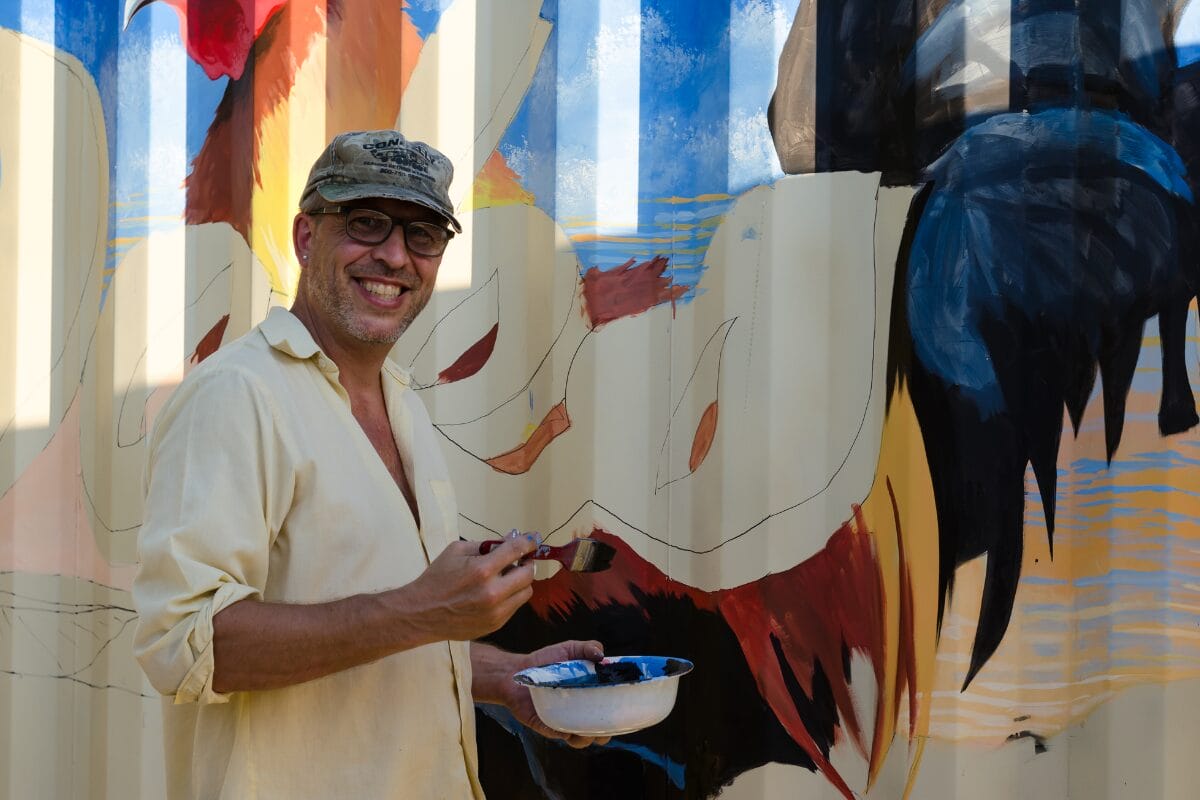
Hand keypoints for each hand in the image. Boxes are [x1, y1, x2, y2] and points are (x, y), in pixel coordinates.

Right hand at [400, 534, 538, 641]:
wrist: (421, 613)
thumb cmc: (436, 578)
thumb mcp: (456, 551)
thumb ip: (484, 546)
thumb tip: (507, 542)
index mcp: (482, 569)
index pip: (517, 550)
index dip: (528, 542)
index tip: (531, 541)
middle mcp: (493, 592)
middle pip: (528, 573)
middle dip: (527, 563)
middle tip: (520, 560)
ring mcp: (496, 611)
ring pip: (526, 592)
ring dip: (521, 582)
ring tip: (508, 578)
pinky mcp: (496, 624)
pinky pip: (515, 606)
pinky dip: (511, 597)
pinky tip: (497, 593)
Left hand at [507, 640, 611, 748]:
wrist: (517, 672)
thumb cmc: (546, 661)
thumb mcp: (570, 649)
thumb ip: (588, 648)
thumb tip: (602, 655)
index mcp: (588, 697)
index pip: (608, 712)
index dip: (617, 717)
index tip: (623, 713)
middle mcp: (578, 713)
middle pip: (597, 733)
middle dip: (604, 734)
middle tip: (605, 727)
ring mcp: (562, 722)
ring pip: (579, 741)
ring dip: (586, 738)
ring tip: (586, 730)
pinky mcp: (546, 726)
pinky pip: (558, 736)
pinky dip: (564, 734)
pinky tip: (566, 729)